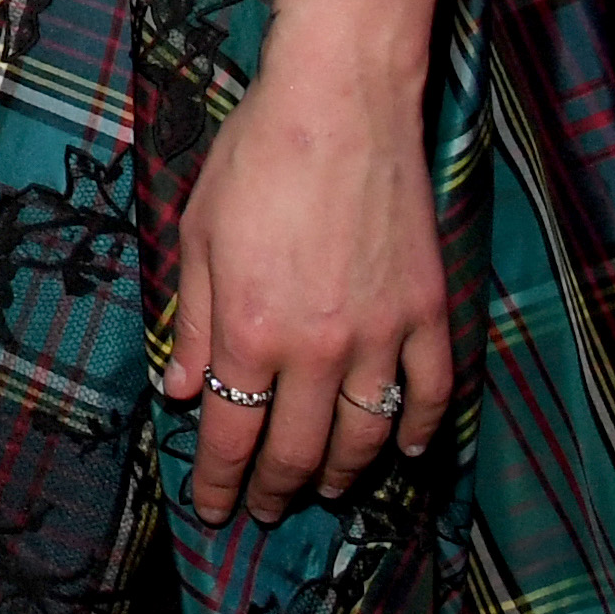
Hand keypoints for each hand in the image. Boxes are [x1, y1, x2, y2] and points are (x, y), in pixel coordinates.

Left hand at [158, 50, 454, 524]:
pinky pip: (431, 392)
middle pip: (298, 450)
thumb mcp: (198, 236)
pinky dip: (420, 431)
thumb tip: (183, 391)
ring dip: (342, 474)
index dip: (220, 482)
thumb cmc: (256, 158)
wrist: (339, 103)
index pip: (232, 435)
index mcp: (251, 330)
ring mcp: (381, 334)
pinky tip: (406, 451)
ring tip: (323, 488)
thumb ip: (193, 322)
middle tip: (264, 509)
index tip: (212, 510)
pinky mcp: (427, 311)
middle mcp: (317, 347)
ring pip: (366, 436)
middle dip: (275, 490)